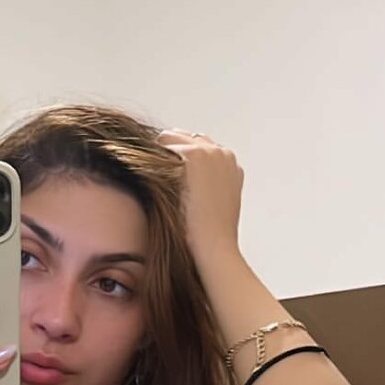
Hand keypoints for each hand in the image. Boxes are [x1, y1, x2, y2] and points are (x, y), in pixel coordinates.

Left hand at [158, 128, 243, 261]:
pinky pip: (163, 143)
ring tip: (154, 179)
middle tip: (156, 176)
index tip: (166, 176)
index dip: (179, 159)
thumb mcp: (213, 206)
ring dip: (161, 155)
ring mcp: (210, 152)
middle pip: (186, 137)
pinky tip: (152, 178)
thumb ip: (205, 187)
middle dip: (170, 152)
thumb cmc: (209, 235)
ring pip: (172, 138)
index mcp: (231, 165)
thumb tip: (184, 183)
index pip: (200, 146)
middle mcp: (224, 153)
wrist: (214, 246)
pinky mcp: (194, 154)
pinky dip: (155, 157)